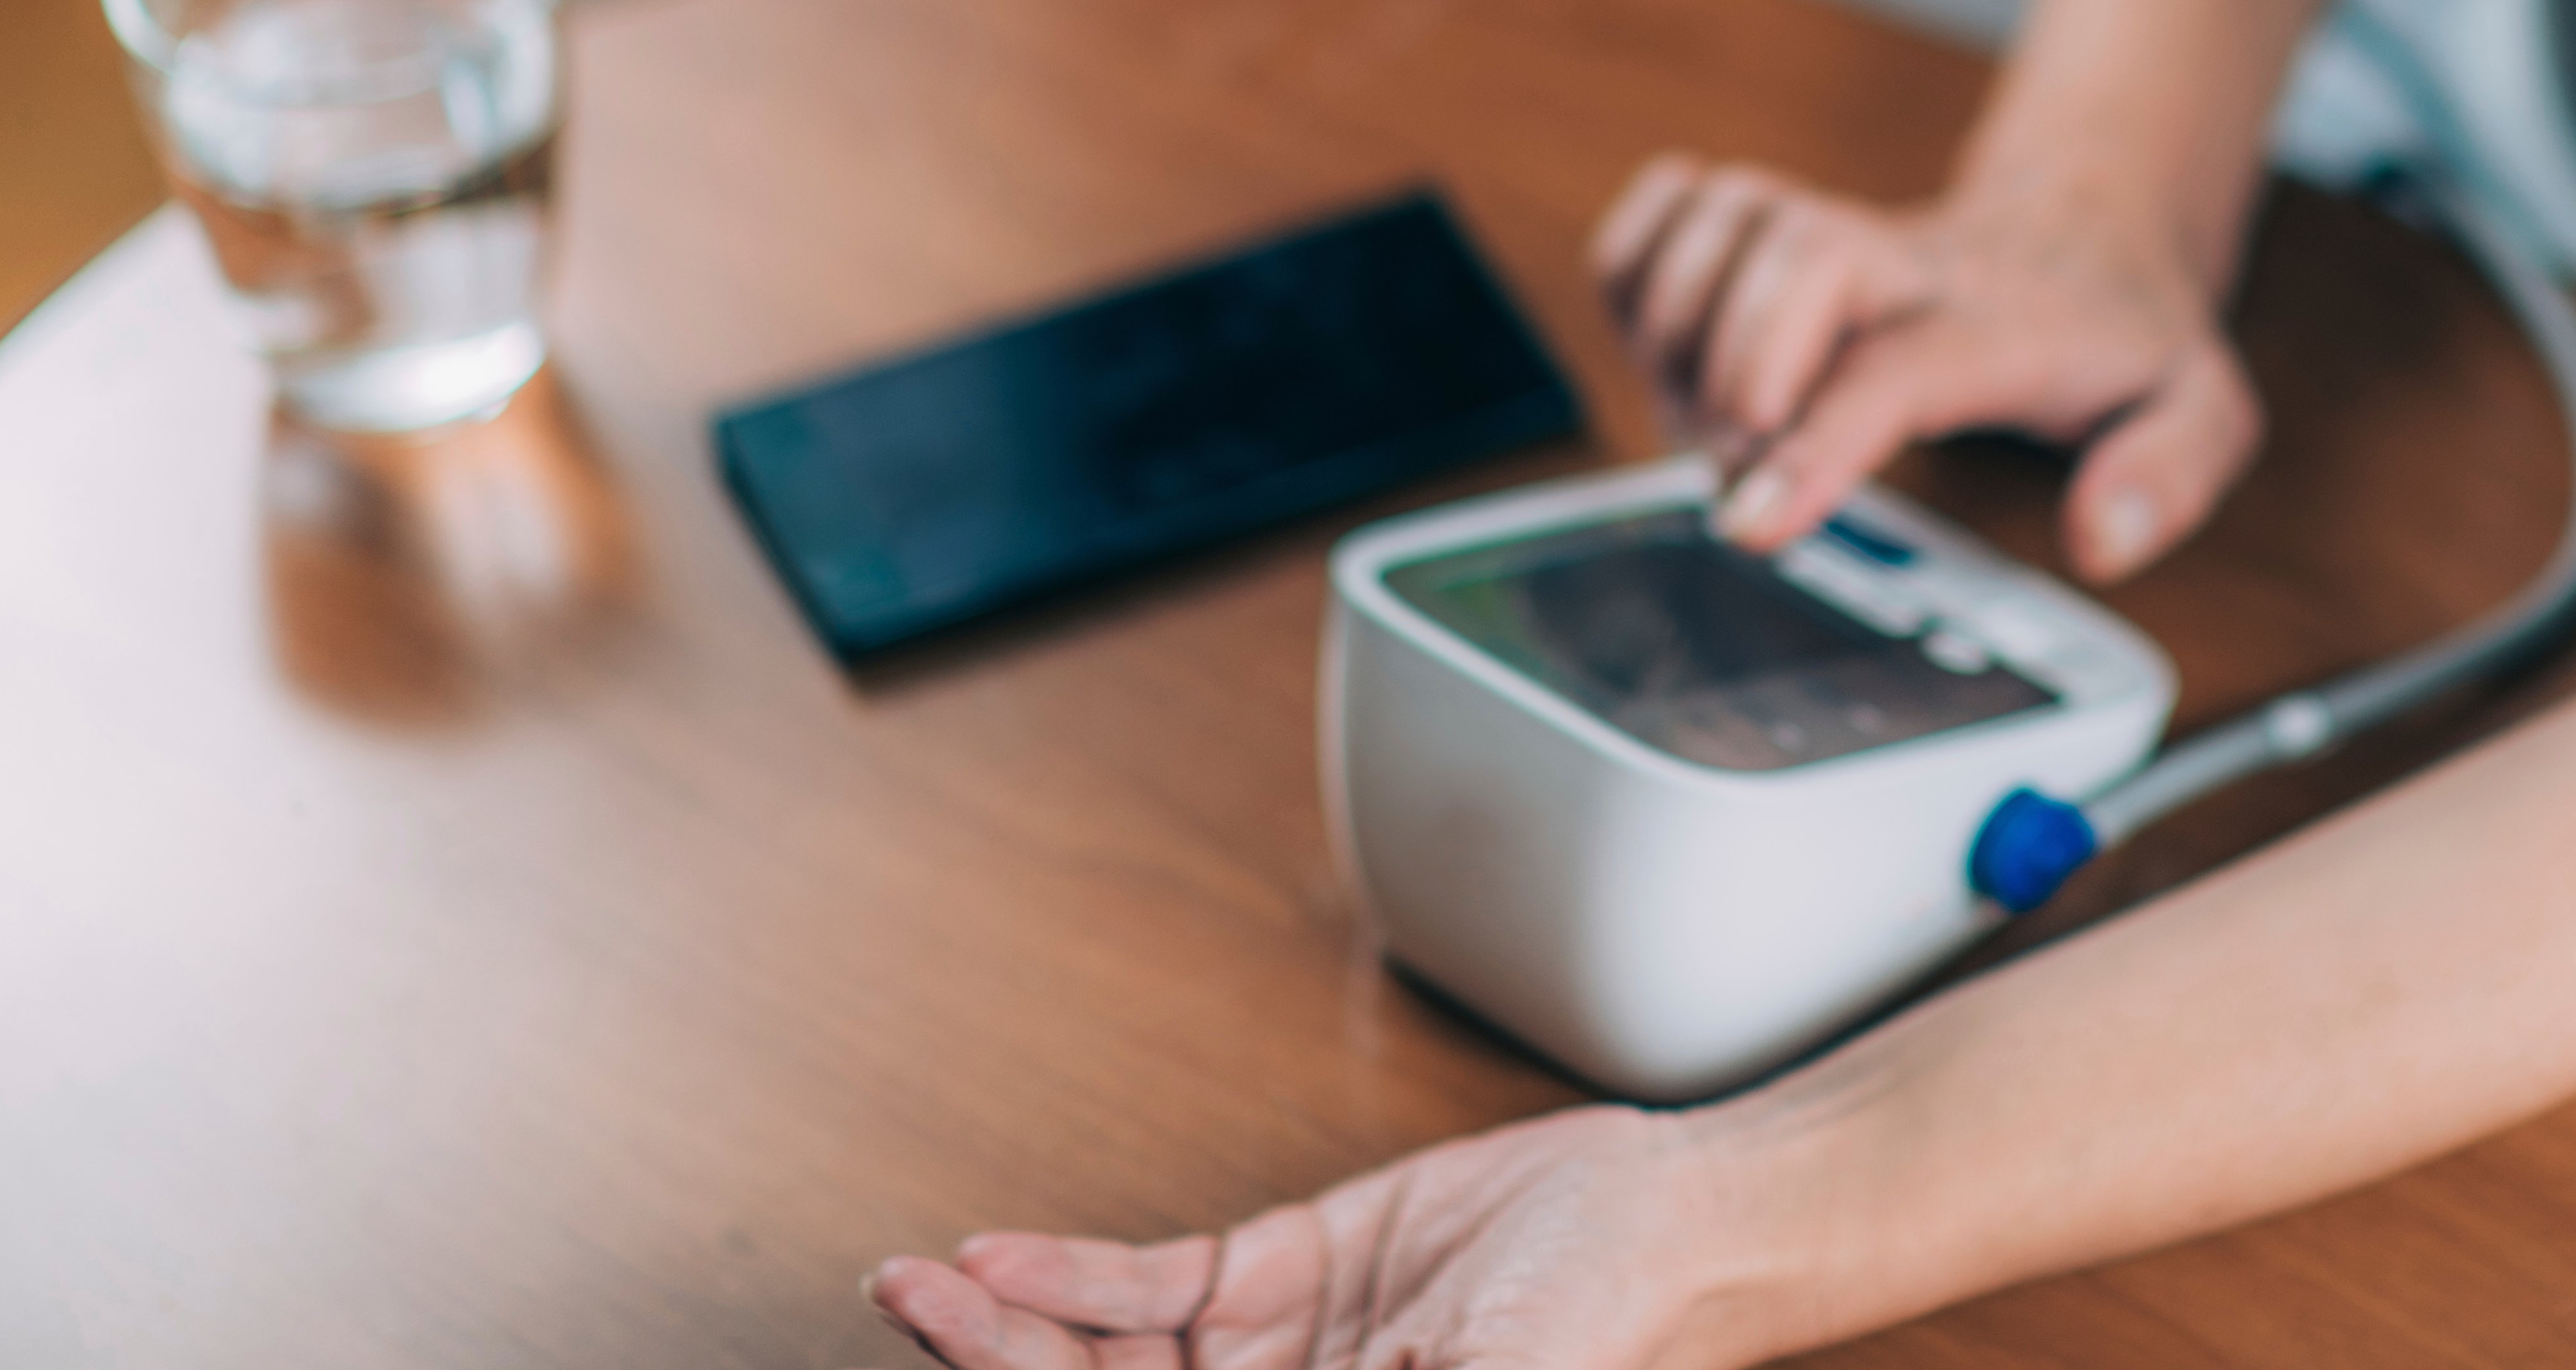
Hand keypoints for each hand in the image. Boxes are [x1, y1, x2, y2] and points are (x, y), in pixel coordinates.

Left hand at [864, 1109, 1712, 1369]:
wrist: (1666, 1220)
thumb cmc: (1603, 1327)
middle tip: (909, 1310)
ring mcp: (1269, 1356)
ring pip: (1101, 1355)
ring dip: (1005, 1323)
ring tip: (917, 1281)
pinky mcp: (1280, 1269)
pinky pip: (1149, 1281)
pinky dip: (1068, 1271)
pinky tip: (1001, 1254)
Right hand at [1591, 154, 2259, 580]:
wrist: (2091, 229)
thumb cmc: (2123, 333)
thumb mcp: (2203, 412)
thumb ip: (2169, 475)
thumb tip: (2099, 539)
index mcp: (2000, 324)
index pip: (1894, 368)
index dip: (1812, 443)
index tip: (1750, 523)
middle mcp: (1906, 262)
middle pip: (1796, 256)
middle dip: (1733, 375)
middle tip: (1739, 469)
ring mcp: (1834, 228)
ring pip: (1720, 221)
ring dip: (1679, 333)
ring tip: (1715, 424)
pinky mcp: (1776, 216)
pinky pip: (1671, 202)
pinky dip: (1640, 265)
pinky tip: (1675, 342)